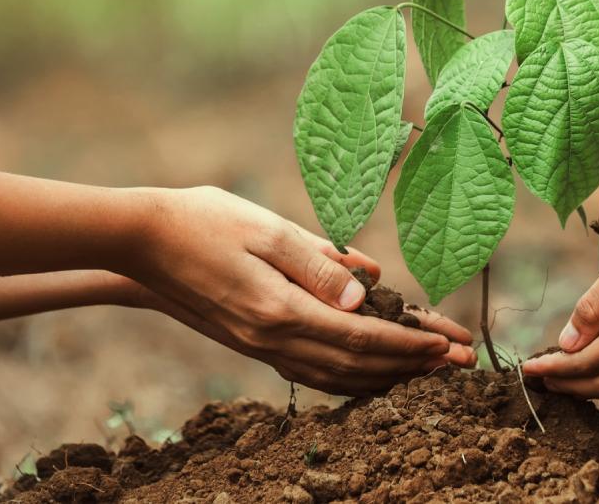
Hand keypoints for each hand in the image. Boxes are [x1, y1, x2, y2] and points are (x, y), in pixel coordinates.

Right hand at [124, 186, 475, 394]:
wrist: (140, 241)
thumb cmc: (204, 220)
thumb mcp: (267, 229)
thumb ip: (319, 263)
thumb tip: (367, 293)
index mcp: (280, 310)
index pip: (361, 339)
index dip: (410, 346)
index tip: (448, 345)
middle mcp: (271, 339)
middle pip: (357, 367)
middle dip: (413, 368)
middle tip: (458, 366)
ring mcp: (259, 347)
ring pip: (335, 378)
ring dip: (386, 378)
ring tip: (426, 372)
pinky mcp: (251, 343)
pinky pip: (311, 373)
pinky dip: (350, 378)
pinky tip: (369, 372)